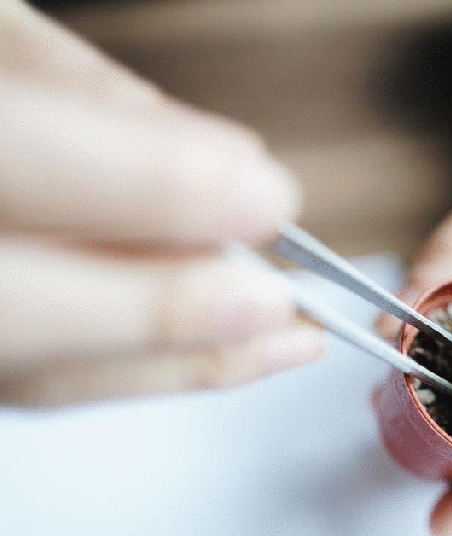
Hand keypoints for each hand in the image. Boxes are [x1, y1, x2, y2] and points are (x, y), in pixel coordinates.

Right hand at [0, 1, 323, 405]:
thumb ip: (82, 94)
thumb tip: (222, 159)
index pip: (19, 164)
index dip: (152, 187)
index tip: (265, 193)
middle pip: (15, 308)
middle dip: (163, 309)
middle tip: (278, 301)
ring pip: (32, 376)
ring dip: (176, 363)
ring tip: (284, 341)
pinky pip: (35, 384)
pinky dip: (139, 368)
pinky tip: (221, 351)